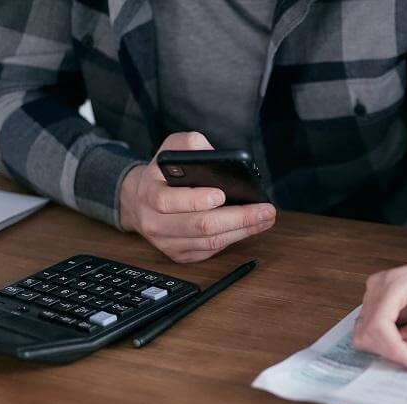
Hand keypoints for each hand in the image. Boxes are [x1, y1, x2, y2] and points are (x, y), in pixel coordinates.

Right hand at [119, 132, 275, 262]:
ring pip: (209, 242)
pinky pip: (210, 251)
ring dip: (243, 231)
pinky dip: (234, 239)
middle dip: (237, 218)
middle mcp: (154, 221)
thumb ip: (189, 144)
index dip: (196, 199)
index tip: (222, 194)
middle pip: (200, 225)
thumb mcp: (170, 150)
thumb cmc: (163, 174)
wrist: (140, 201)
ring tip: (266, 218)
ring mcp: (166, 242)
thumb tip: (214, 153)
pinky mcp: (179, 254)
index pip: (169, 201)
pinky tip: (251, 228)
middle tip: (265, 210)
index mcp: (148, 193)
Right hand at [352, 246, 406, 371]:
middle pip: (367, 334)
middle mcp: (377, 287)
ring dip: (392, 346)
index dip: (395, 351)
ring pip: (367, 336)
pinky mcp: (375, 303)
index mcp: (395, 284)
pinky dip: (392, 341)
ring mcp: (373, 295)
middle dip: (393, 351)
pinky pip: (373, 331)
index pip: (378, 326)